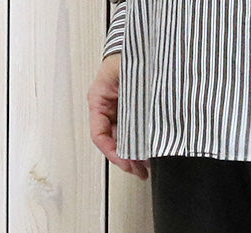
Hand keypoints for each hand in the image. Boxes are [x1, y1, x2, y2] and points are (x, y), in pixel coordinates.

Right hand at [87, 54, 151, 179]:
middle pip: (113, 142)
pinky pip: (135, 133)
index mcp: (99, 100)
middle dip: (127, 159)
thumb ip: (130, 105)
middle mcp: (108, 108)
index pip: (99, 135)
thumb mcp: (126, 80)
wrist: (145, 43)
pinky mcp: (135, 113)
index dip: (113, 153)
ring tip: (147, 167)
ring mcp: (121, 111)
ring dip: (135, 155)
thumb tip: (140, 133)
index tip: (127, 163)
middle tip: (141, 171)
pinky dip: (142, 146)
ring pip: (124, 140)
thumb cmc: (131, 54)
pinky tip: (152, 154)